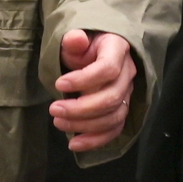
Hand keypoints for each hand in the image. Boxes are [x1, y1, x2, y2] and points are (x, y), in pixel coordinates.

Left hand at [54, 31, 135, 150]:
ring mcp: (127, 92)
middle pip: (112, 97)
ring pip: (114, 116)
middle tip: (54, 109)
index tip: (59, 84)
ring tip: (59, 122)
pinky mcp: (121, 108)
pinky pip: (115, 129)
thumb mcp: (76, 38)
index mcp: (118, 49)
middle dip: (81, 108)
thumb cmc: (84, 46)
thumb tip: (75, 39)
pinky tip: (75, 143)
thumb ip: (74, 40)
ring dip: (85, 125)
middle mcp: (128, 72)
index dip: (84, 80)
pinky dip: (96, 140)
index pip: (108, 68)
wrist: (96, 52)